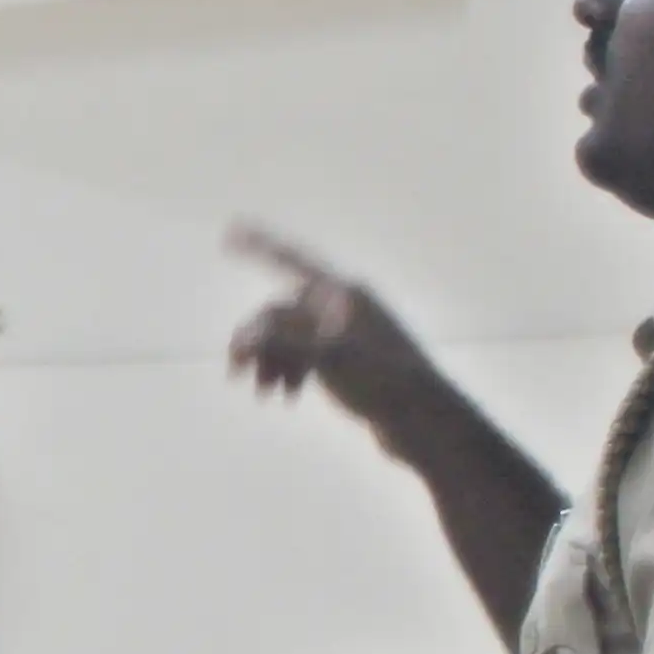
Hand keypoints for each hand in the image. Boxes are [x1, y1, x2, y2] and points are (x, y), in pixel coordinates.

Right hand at [224, 223, 441, 435]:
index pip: (291, 261)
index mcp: (342, 294)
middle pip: (282, 312)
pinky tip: (288, 396)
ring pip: (291, 338)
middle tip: (234, 373)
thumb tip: (243, 334)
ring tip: (264, 394)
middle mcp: (343, 307)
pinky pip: (305, 356)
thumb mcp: (327, 357)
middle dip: (257, 341)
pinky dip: (290, 372)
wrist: (423, 419)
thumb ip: (281, 340)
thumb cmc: (381, 381)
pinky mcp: (349, 361)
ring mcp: (346, 334)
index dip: (259, 247)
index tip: (230, 234)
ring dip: (271, 362)